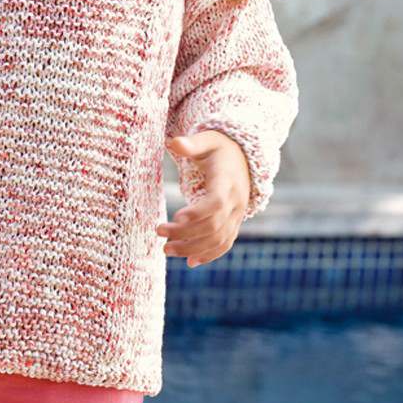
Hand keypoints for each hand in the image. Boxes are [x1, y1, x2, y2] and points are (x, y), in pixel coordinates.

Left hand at [158, 130, 250, 267]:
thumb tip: (173, 142)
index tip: (176, 216)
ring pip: (218, 239)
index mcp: (227, 181)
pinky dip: (209, 255)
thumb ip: (191, 144)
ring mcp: (237, 215)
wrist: (243, 159)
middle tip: (159, 231)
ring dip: (192, 248)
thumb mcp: (207, 140)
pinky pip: (225, 244)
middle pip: (213, 225)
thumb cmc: (219, 148)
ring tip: (166, 250)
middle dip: (186, 233)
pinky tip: (190, 262)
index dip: (198, 213)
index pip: (216, 202)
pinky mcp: (234, 223)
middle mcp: (235, 202)